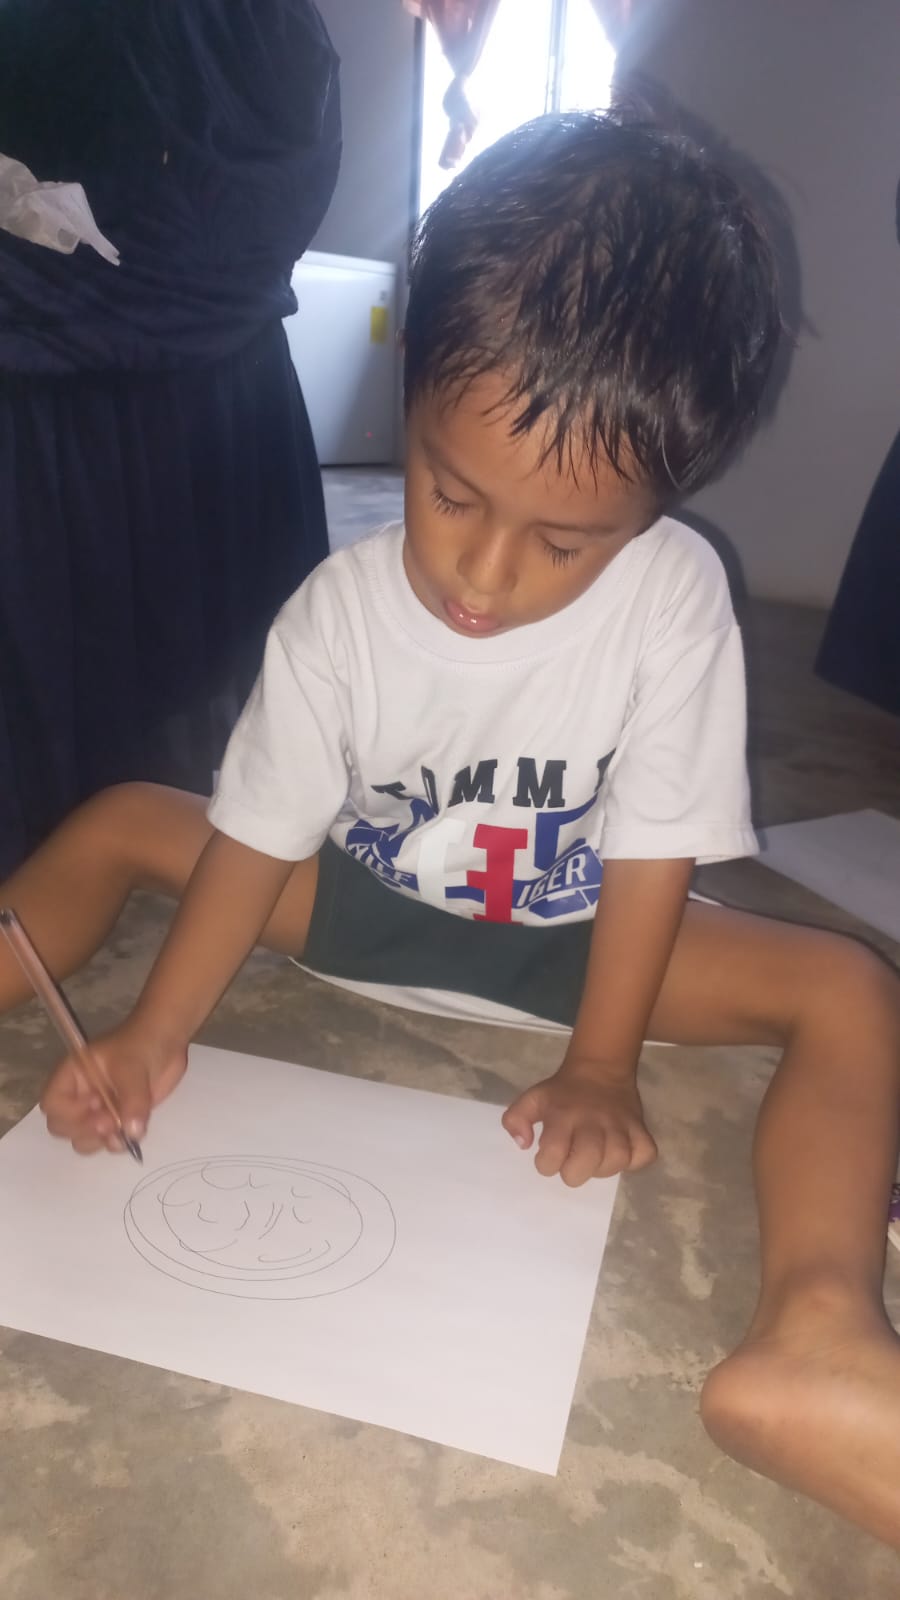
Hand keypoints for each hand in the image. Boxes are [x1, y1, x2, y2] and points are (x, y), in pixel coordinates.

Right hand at [39, 1023, 186, 1155]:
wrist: (167, 1042)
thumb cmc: (141, 1045)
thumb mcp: (132, 1067)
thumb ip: (132, 1099)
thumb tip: (132, 1133)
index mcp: (72, 1076)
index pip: (52, 1103)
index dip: (68, 1113)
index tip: (95, 1106)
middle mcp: (80, 1096)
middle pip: (62, 1127)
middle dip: (83, 1131)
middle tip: (111, 1122)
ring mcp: (99, 1110)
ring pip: (83, 1139)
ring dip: (99, 1141)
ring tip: (121, 1129)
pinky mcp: (119, 1120)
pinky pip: (109, 1141)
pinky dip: (118, 1143)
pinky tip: (133, 1133)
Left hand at [502, 1060, 657, 1185]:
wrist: (599, 1068)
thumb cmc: (562, 1092)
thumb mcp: (532, 1099)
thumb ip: (516, 1120)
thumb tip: (523, 1144)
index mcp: (562, 1116)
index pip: (551, 1154)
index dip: (545, 1163)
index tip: (548, 1155)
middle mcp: (591, 1122)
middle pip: (586, 1162)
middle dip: (574, 1172)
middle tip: (572, 1162)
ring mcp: (619, 1126)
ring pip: (616, 1161)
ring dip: (603, 1168)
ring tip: (595, 1159)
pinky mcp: (641, 1129)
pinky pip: (643, 1154)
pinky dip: (633, 1161)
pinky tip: (620, 1154)